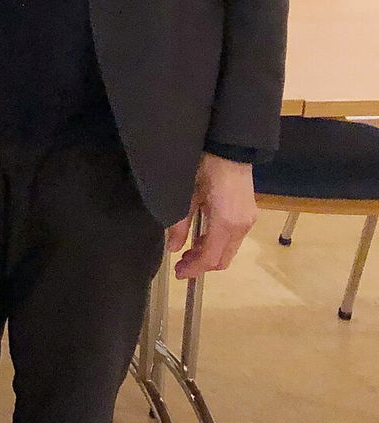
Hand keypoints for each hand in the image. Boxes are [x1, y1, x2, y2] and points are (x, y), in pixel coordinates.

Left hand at [168, 153, 256, 279]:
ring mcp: (248, 220)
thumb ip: (179, 223)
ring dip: (210, 254)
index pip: (211, 258)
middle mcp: (241, 227)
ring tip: (188, 251)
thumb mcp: (186, 195)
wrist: (228, 148)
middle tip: (181, 263)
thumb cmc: (204, 168)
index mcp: (226, 223)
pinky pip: (233, 238)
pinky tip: (202, 236)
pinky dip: (217, 242)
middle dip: (202, 264)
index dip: (194, 269)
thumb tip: (172, 248)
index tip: (179, 273)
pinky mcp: (249, 214)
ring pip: (229, 249)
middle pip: (223, 258)